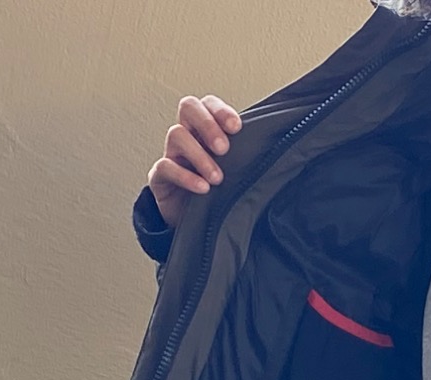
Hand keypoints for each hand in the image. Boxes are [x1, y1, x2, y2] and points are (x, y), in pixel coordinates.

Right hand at [148, 95, 243, 227]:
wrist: (200, 226)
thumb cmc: (221, 193)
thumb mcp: (236, 172)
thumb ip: (246, 156)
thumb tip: (271, 148)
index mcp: (206, 130)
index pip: (208, 104)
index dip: (220, 110)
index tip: (236, 128)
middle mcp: (188, 135)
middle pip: (189, 107)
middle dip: (208, 125)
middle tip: (223, 149)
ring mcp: (172, 153)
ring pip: (177, 134)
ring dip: (199, 155)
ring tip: (217, 178)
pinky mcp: (159, 176)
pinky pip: (165, 166)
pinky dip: (185, 177)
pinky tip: (203, 189)